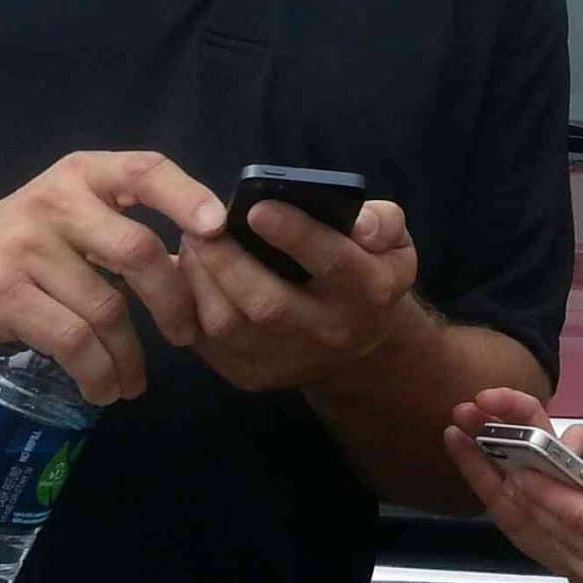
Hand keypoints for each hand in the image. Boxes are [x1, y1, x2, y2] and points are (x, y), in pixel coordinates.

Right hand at [0, 150, 221, 404]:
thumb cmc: (15, 246)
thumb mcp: (65, 215)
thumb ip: (121, 227)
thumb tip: (204, 263)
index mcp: (80, 175)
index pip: (144, 169)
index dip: (186, 195)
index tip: (219, 228)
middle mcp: (54, 203)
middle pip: (137, 250)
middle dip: (173, 301)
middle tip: (187, 335)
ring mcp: (25, 249)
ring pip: (106, 307)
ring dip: (130, 355)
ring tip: (134, 381)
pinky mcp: (3, 297)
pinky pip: (71, 340)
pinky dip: (97, 371)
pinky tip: (102, 388)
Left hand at [179, 195, 418, 391]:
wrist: (357, 345)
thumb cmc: (368, 273)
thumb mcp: (394, 243)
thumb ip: (383, 222)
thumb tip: (360, 221)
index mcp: (370, 290)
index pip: (332, 263)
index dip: (295, 234)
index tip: (257, 207)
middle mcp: (329, 331)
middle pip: (268, 302)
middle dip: (229, 260)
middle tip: (203, 224)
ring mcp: (287, 360)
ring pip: (229, 325)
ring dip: (201, 280)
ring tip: (191, 240)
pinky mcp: (252, 375)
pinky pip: (208, 342)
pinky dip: (190, 304)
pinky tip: (188, 273)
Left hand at [442, 390, 582, 582]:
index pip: (580, 515)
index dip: (541, 489)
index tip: (507, 462)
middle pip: (560, 540)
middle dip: (516, 499)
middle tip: (480, 462)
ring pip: (564, 558)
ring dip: (527, 521)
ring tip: (493, 482)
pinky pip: (582, 571)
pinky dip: (554, 542)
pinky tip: (534, 516)